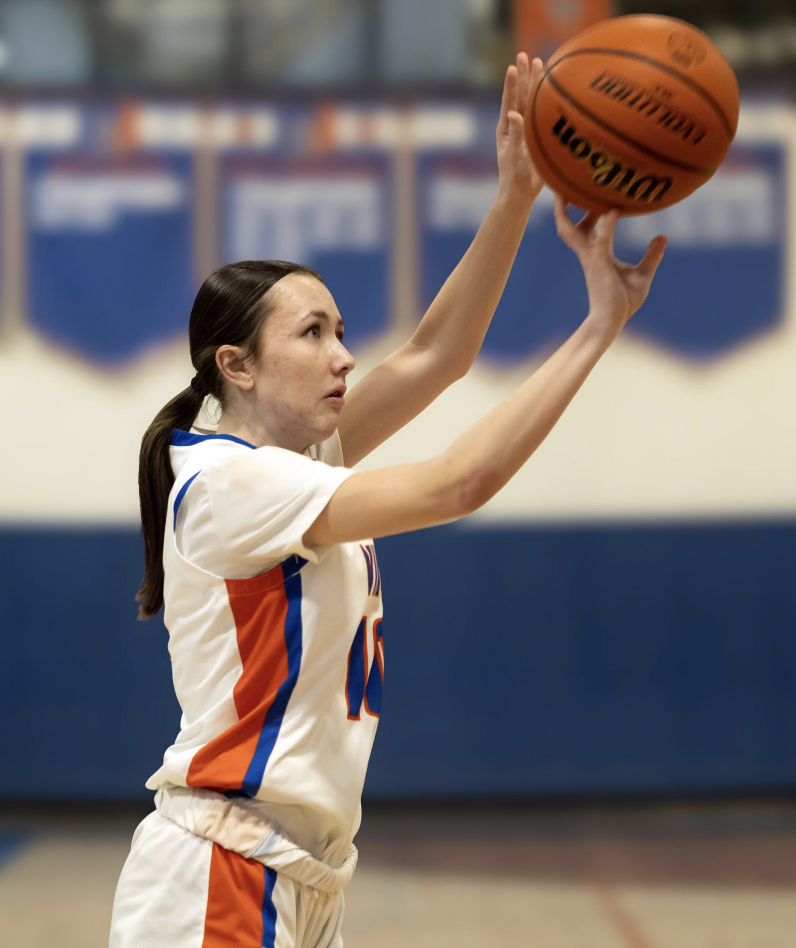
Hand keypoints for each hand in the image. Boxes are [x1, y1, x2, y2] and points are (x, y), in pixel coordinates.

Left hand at [496, 53, 544, 204]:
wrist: (521, 193)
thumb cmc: (515, 177)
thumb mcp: (514, 156)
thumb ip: (514, 135)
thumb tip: (513, 114)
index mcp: (506, 129)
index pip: (509, 102)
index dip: (511, 85)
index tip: (512, 67)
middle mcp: (516, 125)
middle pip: (520, 96)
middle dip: (523, 76)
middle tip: (524, 56)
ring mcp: (527, 129)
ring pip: (532, 101)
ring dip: (535, 83)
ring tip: (539, 63)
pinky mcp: (537, 135)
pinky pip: (542, 113)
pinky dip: (546, 99)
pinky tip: (552, 87)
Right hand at [553, 195, 666, 338]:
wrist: (613, 320)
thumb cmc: (624, 302)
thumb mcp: (643, 274)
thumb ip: (651, 255)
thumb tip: (662, 237)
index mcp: (596, 254)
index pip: (586, 228)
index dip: (586, 211)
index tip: (591, 192)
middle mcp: (588, 252)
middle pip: (569, 225)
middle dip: (564, 206)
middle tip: (567, 182)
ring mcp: (590, 258)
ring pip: (570, 230)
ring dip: (565, 211)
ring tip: (566, 189)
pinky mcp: (599, 264)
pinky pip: (602, 240)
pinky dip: (607, 226)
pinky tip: (614, 212)